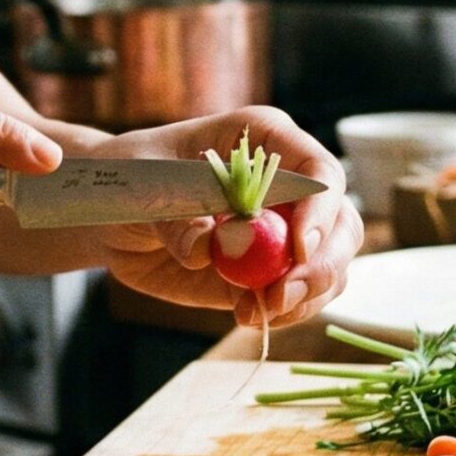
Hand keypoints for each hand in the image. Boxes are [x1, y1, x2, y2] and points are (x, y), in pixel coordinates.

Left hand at [93, 107, 361, 326]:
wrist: (113, 213)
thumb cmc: (134, 176)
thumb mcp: (146, 188)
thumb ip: (178, 219)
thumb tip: (207, 248)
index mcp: (265, 140)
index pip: (319, 172)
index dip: (320, 211)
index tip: (299, 248)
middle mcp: (289, 185)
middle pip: (341, 225)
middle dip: (322, 264)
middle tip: (282, 294)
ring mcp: (284, 231)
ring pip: (331, 266)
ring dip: (306, 296)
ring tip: (257, 309)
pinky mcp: (269, 271)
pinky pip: (301, 296)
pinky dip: (285, 313)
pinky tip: (248, 315)